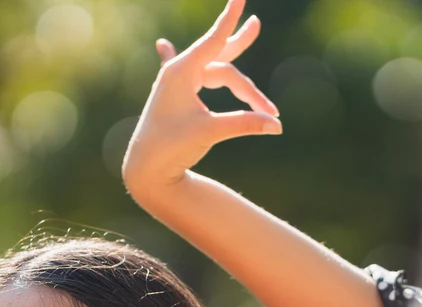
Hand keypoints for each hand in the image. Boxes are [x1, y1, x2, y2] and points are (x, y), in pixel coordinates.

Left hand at [122, 0, 280, 197]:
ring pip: (214, 73)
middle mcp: (178, 73)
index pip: (215, 41)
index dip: (231, 20)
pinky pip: (177, 71)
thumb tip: (276, 125)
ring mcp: (175, 85)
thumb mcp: (211, 132)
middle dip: (239, 41)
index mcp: (182, 72)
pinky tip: (161, 44)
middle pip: (220, 57)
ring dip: (237, 81)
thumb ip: (244, 123)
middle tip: (256, 22)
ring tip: (254, 73)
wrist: (144, 169)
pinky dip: (172, 56)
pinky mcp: (172, 98)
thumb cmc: (172, 148)